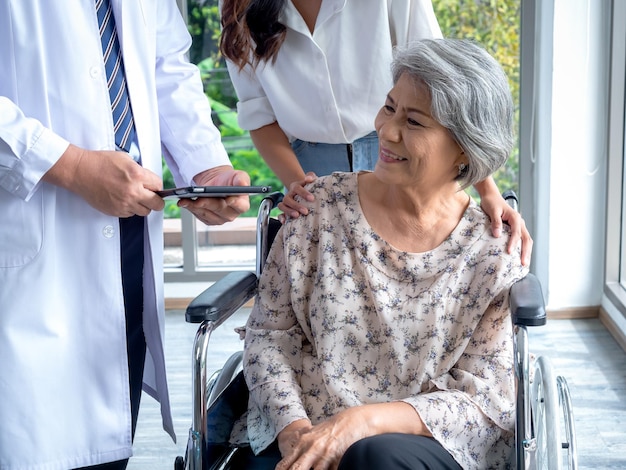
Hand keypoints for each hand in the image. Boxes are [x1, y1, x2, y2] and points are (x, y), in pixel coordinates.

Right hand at [43, 144, 163, 216]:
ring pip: (145, 212)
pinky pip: (130, 214)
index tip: (153, 186)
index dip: (156, 186)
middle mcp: (133, 191)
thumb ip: (140, 171)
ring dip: (143, 205)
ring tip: (135, 197)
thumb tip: (149, 180)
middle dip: (156, 200)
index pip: (159, 186)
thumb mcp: (126, 159)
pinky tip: (123, 199)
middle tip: (152, 197)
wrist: (80, 171)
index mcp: (137, 176)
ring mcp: (124, 203)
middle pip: (157, 204)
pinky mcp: (115, 211)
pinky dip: (130, 209)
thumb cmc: (100, 163)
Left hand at [178, 165, 250, 224]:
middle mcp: (231, 214)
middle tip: (199, 199)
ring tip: (186, 200)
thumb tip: (243, 184)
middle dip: (208, 204)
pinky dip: (190, 208)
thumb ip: (242, 180)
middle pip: (220, 210)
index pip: (240, 206)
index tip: (227, 199)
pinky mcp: (208, 219)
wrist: (217, 183)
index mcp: (242, 204)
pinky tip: (184, 201)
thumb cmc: (229, 180)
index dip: (234, 203)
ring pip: (206, 214)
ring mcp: (219, 219)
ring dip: (195, 207)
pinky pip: (198, 215)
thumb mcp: (239, 176)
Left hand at [276, 409, 369, 469]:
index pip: (285, 464)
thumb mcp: (312, 431)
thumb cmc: (332, 428)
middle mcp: (311, 448)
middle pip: (296, 469)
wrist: (352, 420)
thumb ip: (300, 439)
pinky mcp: (337, 459)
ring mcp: (324, 454)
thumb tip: (290, 443)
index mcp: (302, 443)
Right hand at [277, 172, 316, 222]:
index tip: (312, 198)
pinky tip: (284, 222)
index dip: (303, 193)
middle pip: (287, 199)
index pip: (297, 188)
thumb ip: (311, 176)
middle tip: (305, 211)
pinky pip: (280, 214)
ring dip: (288, 211)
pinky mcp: (285, 211)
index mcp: (295, 186)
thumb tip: (309, 178)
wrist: (306, 192)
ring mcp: (286, 203)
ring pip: (282, 206)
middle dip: (296, 206)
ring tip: (297, 216)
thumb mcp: (312, 180)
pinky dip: (281, 218)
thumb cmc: (310, 187)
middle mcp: (289, 195)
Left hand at [480, 195, 532, 265]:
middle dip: (526, 252)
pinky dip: (522, 248)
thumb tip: (498, 235)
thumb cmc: (491, 203)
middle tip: (524, 263)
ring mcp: (519, 226)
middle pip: (526, 239)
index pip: (516, 233)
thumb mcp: (492, 211)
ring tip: (524, 264)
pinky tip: (519, 257)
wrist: (491, 196)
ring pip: (526, 240)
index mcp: (515, 218)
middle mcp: (520, 222)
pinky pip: (521, 240)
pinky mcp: (515, 229)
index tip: (509, 252)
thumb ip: (496, 222)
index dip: (514, 243)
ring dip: (526, 251)